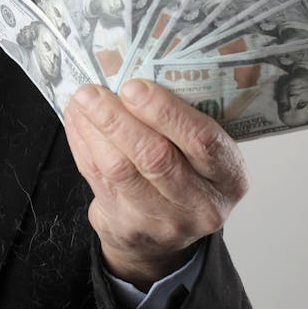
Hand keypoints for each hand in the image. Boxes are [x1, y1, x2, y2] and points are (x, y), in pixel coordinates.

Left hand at [64, 79, 248, 288]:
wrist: (164, 240)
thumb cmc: (185, 176)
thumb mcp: (202, 154)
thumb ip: (182, 122)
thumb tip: (134, 68)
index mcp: (230, 176)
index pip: (203, 141)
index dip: (166, 112)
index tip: (134, 86)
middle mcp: (203, 204)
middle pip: (156, 158)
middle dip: (119, 119)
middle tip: (93, 92)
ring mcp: (164, 222)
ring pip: (120, 170)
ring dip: (94, 129)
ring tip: (81, 100)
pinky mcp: (128, 228)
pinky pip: (98, 179)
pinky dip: (83, 144)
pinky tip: (77, 121)